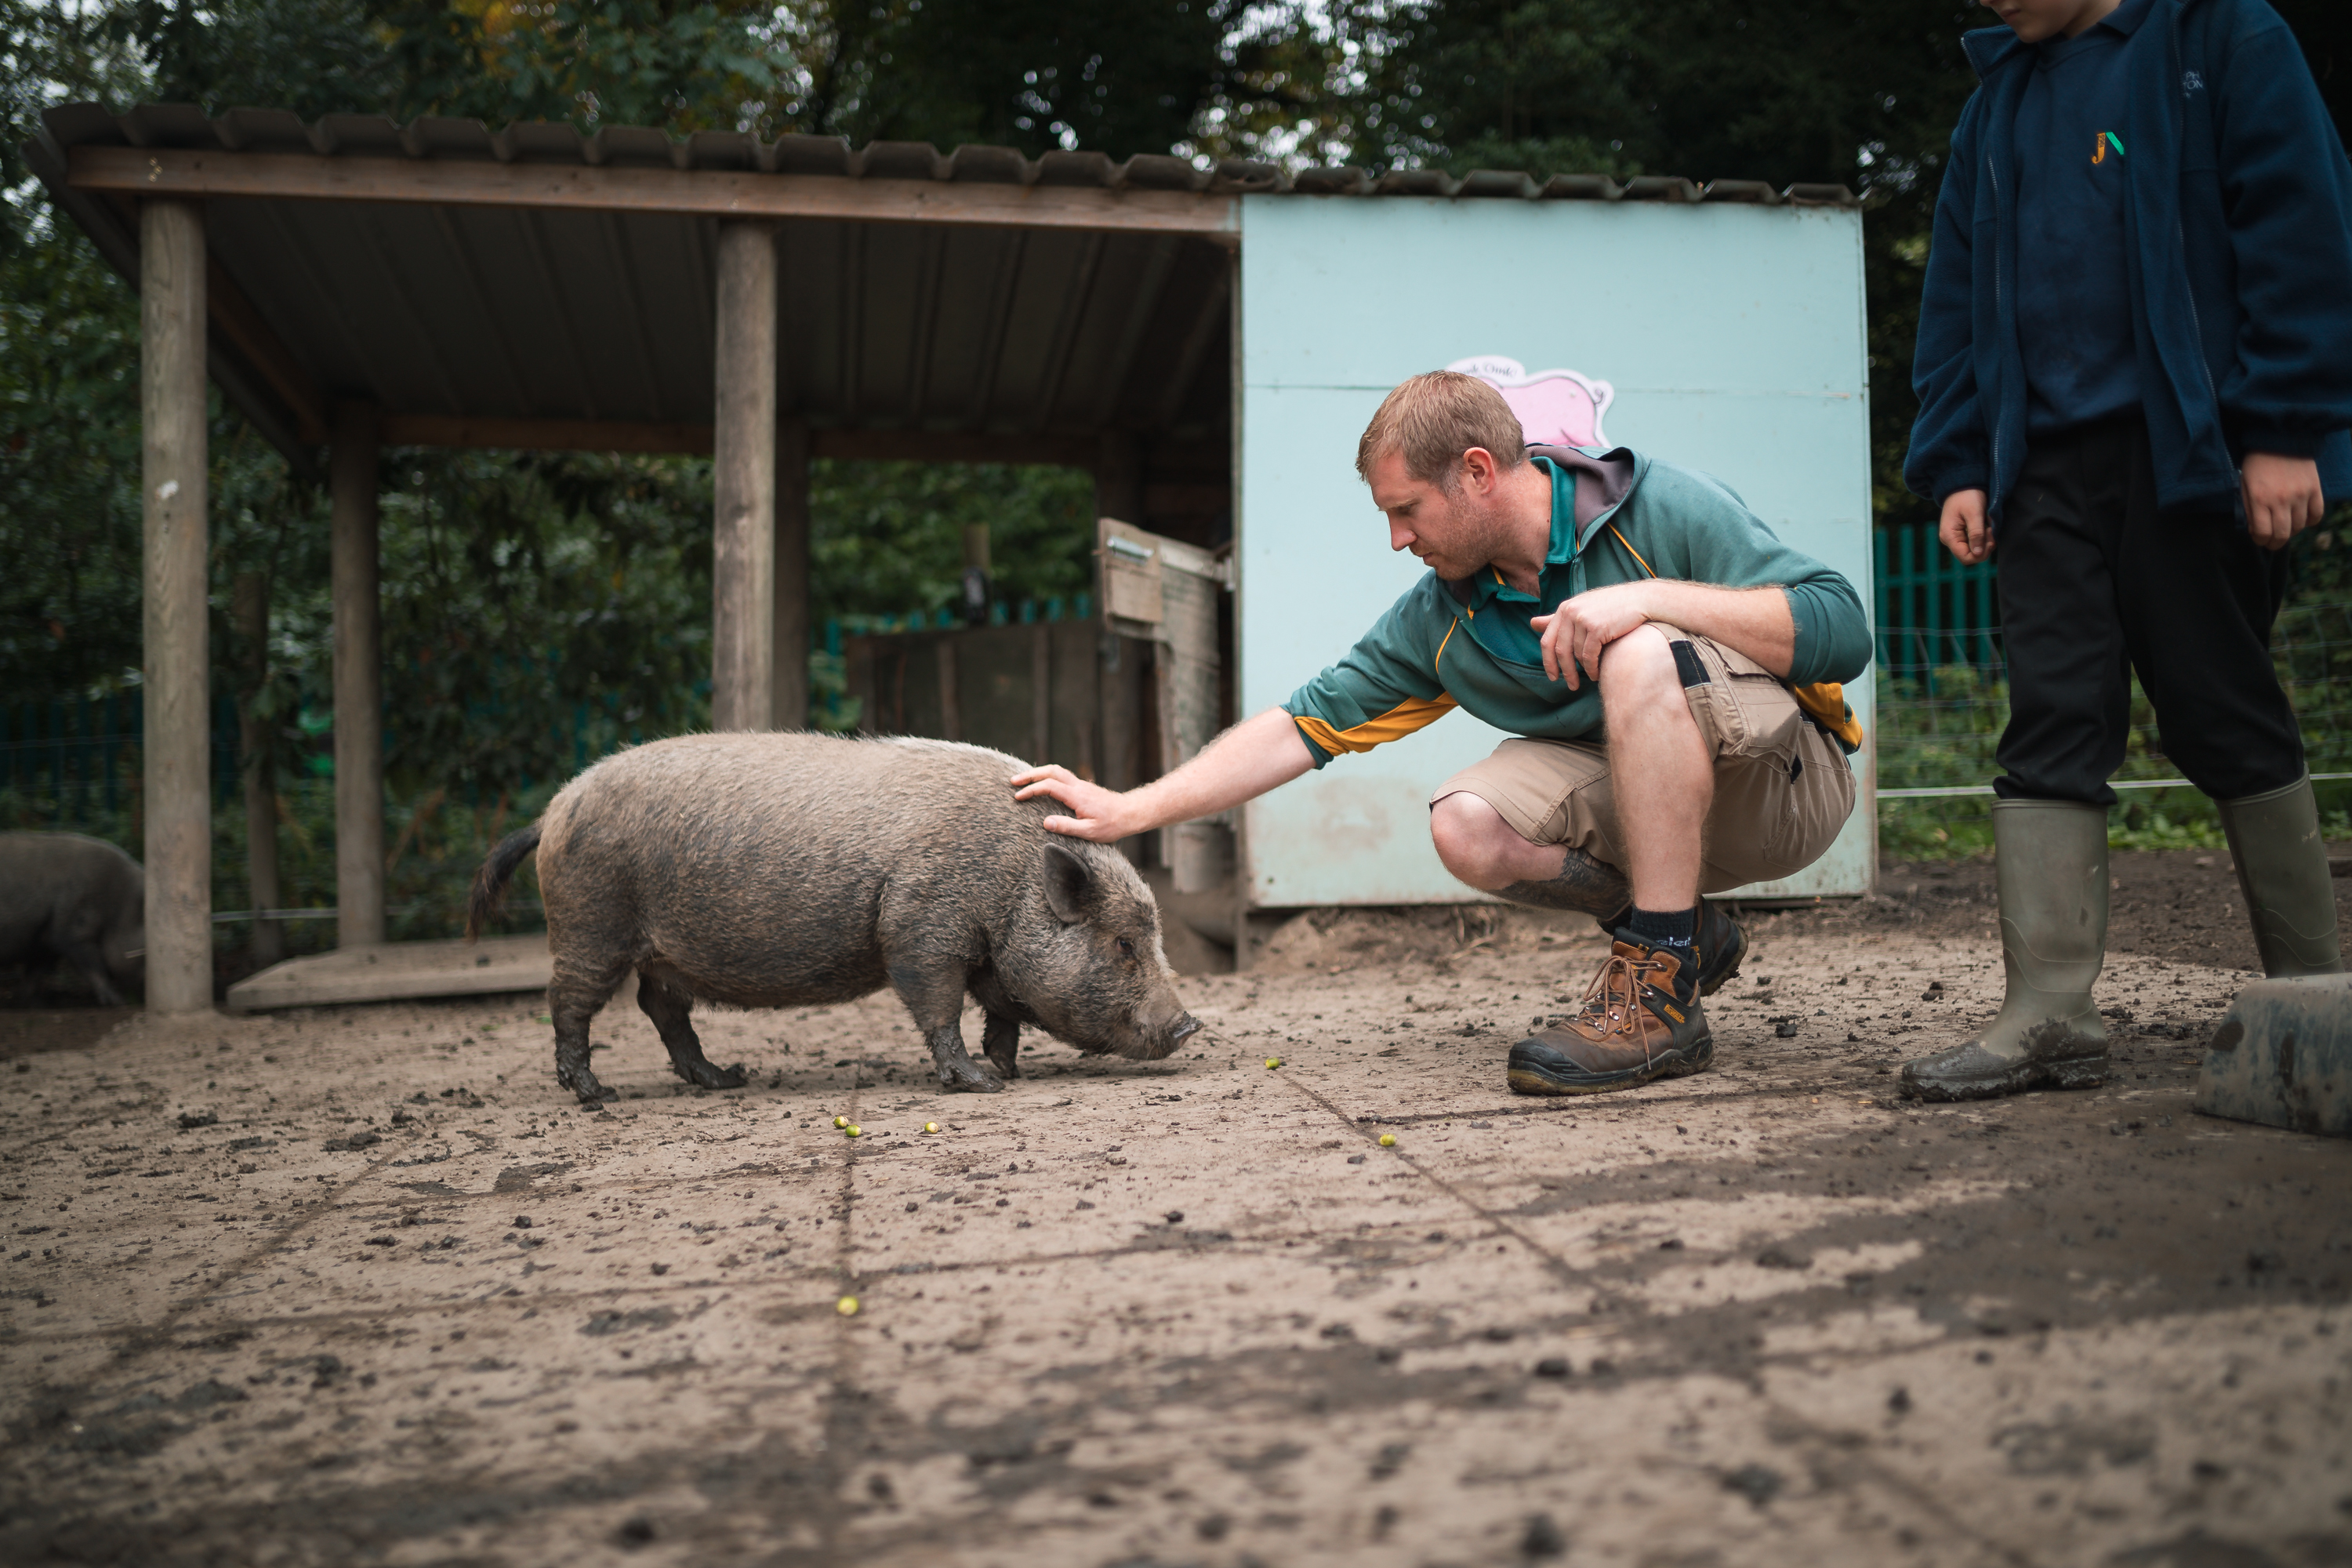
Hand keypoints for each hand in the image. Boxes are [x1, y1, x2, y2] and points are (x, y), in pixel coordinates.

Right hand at [1010, 764, 1136, 841]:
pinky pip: (1062, 775)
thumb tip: (1046, 822)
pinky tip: (1042, 784)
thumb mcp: (1090, 832)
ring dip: (1038, 772)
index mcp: (1077, 796)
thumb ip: (1068, 827)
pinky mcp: (1083, 787)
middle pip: (1050, 771)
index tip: (1018, 797)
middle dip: (1030, 774)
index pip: (1049, 786)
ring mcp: (1081, 785)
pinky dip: (1048, 775)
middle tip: (1013, 781)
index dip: (1031, 790)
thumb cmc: (1112, 825)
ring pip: (1057, 770)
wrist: (1130, 814)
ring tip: (1023, 780)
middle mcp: (1078, 786)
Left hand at [1531, 581, 1654, 689]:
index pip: (1547, 641)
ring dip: (1583, 671)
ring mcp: (1583, 620)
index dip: (1548, 662)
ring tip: (1590, 678)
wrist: (1642, 600)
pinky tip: (1596, 674)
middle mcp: (1570, 612)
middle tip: (1570, 686)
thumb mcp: (1582, 608)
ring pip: (1576, 655)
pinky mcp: (1597, 628)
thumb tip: (1532, 623)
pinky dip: (1592, 668)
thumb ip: (1558, 618)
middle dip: (1564, 672)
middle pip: (1560, 651)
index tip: (1553, 676)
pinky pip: (1589, 656)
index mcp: (1564, 608)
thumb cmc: (1612, 606)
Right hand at [1939, 488, 1990, 564]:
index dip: (1981, 553)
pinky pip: (1973, 542)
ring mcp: (1955, 537)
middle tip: (1992, 531)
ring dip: (1985, 541)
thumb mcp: (1974, 513)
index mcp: (1949, 536)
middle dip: (1984, 546)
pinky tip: (1986, 526)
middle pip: (1970, 555)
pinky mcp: (1961, 533)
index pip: (1966, 558)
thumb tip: (1978, 554)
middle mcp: (1949, 539)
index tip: (1991, 538)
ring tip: (1989, 526)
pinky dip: (1983, 537)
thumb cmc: (1968, 495)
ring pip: (1973, 549)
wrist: (1963, 482)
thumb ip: (1976, 534)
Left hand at [2243, 452, 2324, 550]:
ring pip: (2299, 527)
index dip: (2261, 540)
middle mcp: (2281, 500)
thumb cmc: (2257, 462)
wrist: (2280, 439)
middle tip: (2272, 542)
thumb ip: (2248, 509)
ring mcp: (2300, 495)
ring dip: (2291, 531)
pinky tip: (2302, 519)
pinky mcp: (2315, 489)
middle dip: (2275, 543)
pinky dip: (2310, 521)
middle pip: (2282, 534)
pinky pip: (2316, 514)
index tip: (2260, 539)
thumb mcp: (2244, 485)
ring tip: (2285, 527)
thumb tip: (2255, 530)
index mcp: (2259, 499)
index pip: (2263, 533)